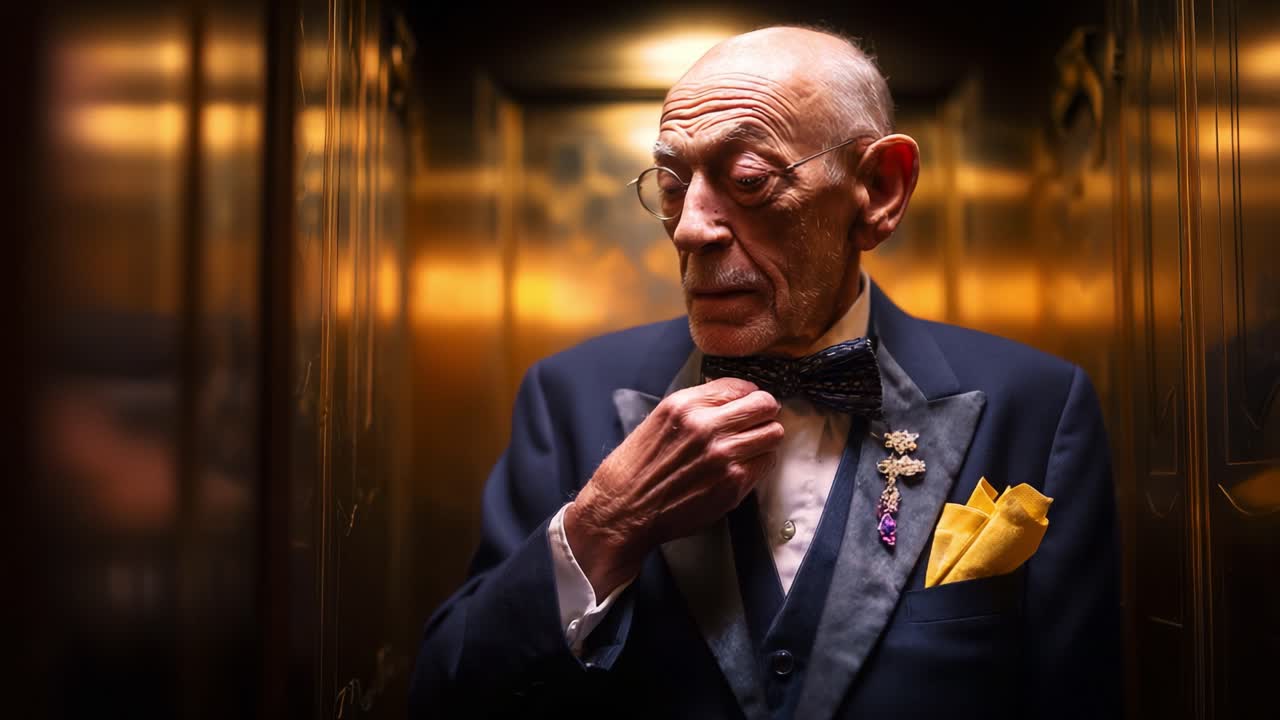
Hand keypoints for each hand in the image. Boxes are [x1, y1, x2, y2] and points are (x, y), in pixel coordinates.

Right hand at [564, 377, 782, 597]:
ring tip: (751, 446)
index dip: (748, 395)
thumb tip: (731, 397)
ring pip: (774, 434)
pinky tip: (742, 467)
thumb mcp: (659, 419)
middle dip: (764, 412)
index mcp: (685, 405)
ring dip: (765, 438)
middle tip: (756, 423)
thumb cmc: (637, 466)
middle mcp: (707, 426)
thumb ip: (696, 406)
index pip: (740, 386)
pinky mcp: (733, 484)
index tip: (745, 404)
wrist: (623, 509)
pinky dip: (759, 463)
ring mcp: (723, 456)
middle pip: (764, 405)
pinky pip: (766, 463)